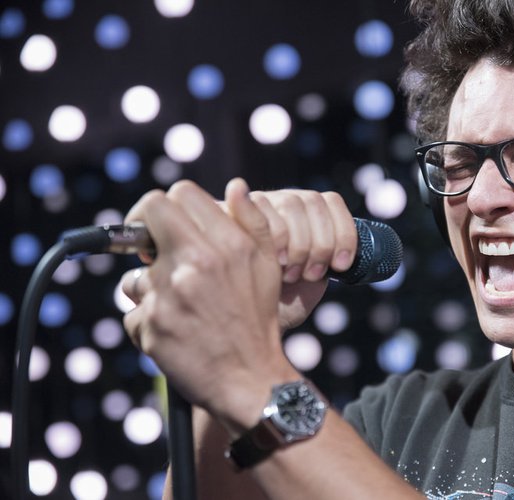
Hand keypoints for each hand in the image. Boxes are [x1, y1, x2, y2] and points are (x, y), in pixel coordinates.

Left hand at [120, 179, 296, 428]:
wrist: (250, 377)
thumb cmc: (258, 319)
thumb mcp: (268, 266)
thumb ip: (253, 221)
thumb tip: (235, 186)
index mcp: (224, 245)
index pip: (179, 194)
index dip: (172, 206)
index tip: (168, 225)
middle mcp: (193, 265)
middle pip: (146, 213)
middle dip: (144, 227)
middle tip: (152, 248)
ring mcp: (167, 296)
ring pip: (134, 274)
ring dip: (149, 287)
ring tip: (178, 307)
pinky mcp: (149, 326)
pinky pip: (133, 312)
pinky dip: (149, 322)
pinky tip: (175, 332)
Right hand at [247, 189, 356, 330]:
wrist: (241, 311)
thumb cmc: (280, 301)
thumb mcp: (311, 286)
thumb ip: (329, 270)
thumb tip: (354, 260)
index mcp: (311, 217)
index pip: (332, 203)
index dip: (343, 231)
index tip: (342, 265)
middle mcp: (288, 203)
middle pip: (314, 203)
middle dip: (321, 243)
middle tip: (311, 274)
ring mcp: (262, 202)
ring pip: (292, 204)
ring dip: (298, 242)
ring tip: (291, 273)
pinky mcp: (235, 208)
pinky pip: (261, 208)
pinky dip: (274, 237)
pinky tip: (273, 260)